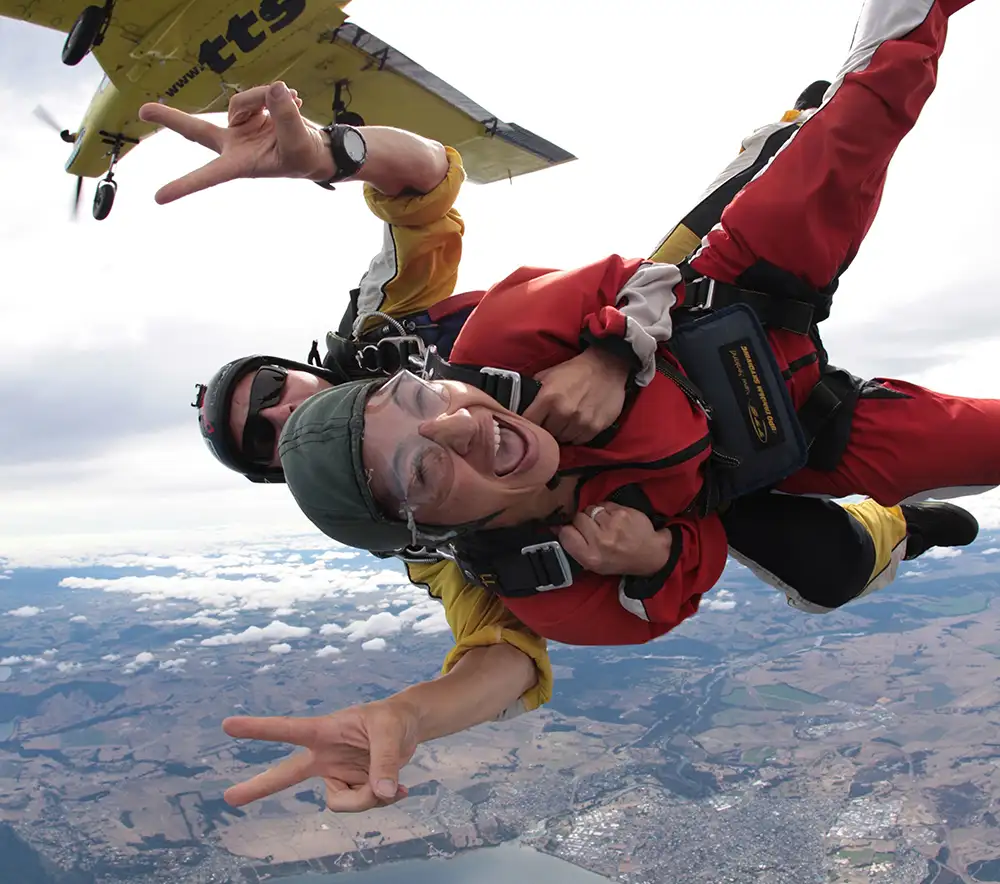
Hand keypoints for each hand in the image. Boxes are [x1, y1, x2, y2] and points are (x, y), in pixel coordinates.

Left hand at [138, 82, 330, 203]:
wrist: (315, 149)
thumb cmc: (305, 157)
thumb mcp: (299, 143)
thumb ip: (286, 117)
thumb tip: (275, 89)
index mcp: (241, 164)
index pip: (210, 175)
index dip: (185, 186)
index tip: (159, 198)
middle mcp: (234, 145)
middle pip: (198, 129)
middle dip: (172, 118)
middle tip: (144, 111)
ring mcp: (239, 127)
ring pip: (242, 100)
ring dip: (266, 98)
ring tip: (291, 104)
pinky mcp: (248, 112)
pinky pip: (255, 93)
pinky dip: (273, 94)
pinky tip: (290, 100)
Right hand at [221, 697, 419, 812]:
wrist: (408, 729)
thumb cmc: (393, 719)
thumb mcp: (391, 732)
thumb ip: (384, 762)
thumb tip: (381, 793)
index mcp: (325, 730)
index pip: (288, 730)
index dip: (259, 729)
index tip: (228, 725)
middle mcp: (324, 755)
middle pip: (287, 774)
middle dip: (259, 786)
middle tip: (229, 797)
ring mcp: (335, 774)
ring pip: (342, 802)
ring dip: (368, 798)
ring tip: (390, 780)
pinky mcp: (350, 788)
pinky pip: (361, 805)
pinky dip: (381, 799)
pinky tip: (397, 788)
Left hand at [522, 347, 629, 444]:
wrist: (607, 367)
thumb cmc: (574, 371)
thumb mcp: (547, 375)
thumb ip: (532, 393)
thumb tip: (518, 407)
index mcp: (548, 398)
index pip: (528, 423)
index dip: (526, 425)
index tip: (527, 424)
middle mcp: (564, 412)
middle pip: (546, 435)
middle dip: (546, 429)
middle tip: (550, 420)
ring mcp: (580, 422)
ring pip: (562, 440)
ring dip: (561, 433)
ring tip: (565, 420)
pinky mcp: (595, 428)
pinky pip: (578, 441)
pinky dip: (576, 435)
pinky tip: (578, 422)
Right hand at [557, 501, 671, 575]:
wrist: (649, 554)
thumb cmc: (619, 559)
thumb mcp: (594, 563)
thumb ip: (574, 546)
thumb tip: (555, 527)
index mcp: (590, 557)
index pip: (565, 533)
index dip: (568, 530)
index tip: (574, 532)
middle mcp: (600, 541)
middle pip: (577, 518)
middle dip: (583, 521)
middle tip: (595, 529)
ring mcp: (612, 526)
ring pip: (591, 509)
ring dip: (596, 514)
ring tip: (606, 525)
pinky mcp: (622, 513)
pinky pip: (605, 505)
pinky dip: (608, 510)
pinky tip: (615, 520)